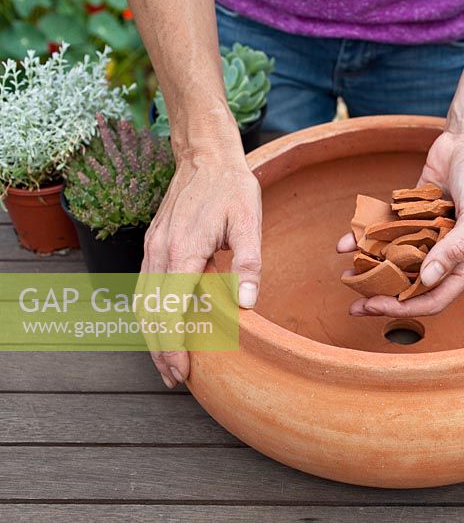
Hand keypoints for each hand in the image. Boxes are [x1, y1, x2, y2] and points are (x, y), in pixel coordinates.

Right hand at [139, 145, 261, 387]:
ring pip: (142, 302)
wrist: (205, 156)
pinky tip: (163, 326)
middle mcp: (160, 251)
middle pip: (149, 313)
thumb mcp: (250, 222)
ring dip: (152, 335)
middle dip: (159, 349)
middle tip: (174, 378)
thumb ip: (249, 262)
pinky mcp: (154, 243)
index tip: (183, 370)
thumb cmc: (231, 188)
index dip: (173, 344)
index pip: (169, 310)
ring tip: (167, 362)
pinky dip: (150, 313)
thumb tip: (246, 304)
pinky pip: (145, 286)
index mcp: (183, 250)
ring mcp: (153, 247)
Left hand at [337, 131, 463, 316]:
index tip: (375, 307)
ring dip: (372, 270)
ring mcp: (426, 237)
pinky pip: (387, 233)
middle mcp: (445, 255)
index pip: (433, 298)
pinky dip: (368, 237)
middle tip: (355, 304)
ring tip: (346, 273)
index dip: (404, 308)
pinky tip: (348, 241)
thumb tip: (427, 280)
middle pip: (411, 287)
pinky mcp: (411, 217)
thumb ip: (454, 249)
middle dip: (383, 297)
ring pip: (395, 262)